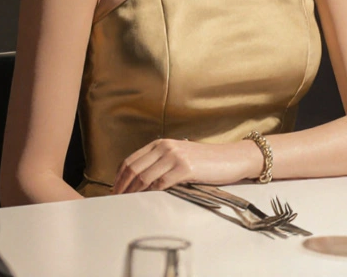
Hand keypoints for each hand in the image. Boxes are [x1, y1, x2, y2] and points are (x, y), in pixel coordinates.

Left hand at [111, 138, 259, 193]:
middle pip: (134, 168)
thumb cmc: (207, 162)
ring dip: (133, 192)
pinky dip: (150, 194)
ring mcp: (174, 156)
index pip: (131, 160)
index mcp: (161, 143)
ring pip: (144, 177)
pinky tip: (146, 201)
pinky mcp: (184, 168)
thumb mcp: (179, 157)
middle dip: (122, 186)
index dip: (119, 177)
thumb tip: (141, 183)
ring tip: (127, 203)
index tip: (114, 190)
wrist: (231, 158)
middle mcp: (165, 147)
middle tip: (116, 200)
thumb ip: (161, 164)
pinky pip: (160, 183)